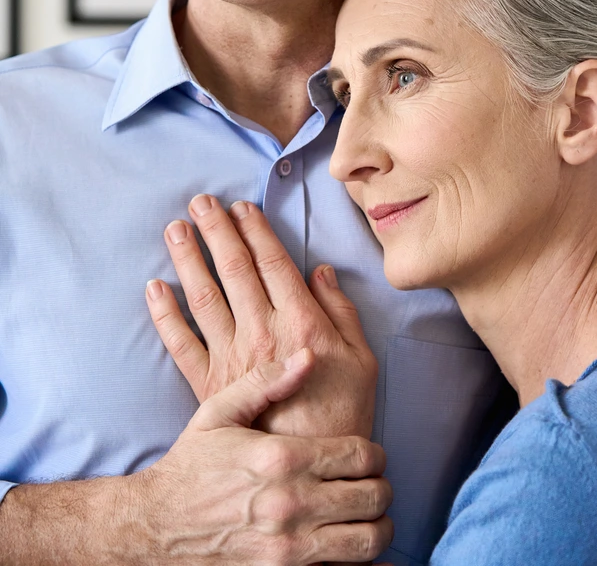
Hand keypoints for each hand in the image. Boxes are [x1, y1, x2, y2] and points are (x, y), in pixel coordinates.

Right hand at [135, 347, 392, 564]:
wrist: (156, 527)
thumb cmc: (191, 466)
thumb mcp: (220, 412)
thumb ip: (267, 380)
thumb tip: (307, 355)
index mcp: (282, 458)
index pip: (360, 455)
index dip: (374, 453)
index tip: (368, 455)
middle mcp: (291, 504)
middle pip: (372, 497)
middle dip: (380, 487)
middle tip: (372, 483)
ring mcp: (288, 547)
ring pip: (366, 540)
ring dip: (376, 526)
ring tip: (366, 515)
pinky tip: (360, 553)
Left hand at [146, 195, 377, 436]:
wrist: (308, 473)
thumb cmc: (343, 416)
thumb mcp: (362, 360)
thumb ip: (341, 311)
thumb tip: (321, 271)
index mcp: (299, 322)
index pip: (271, 263)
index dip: (255, 230)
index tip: (241, 206)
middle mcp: (260, 333)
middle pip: (234, 270)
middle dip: (216, 231)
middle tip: (200, 202)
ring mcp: (230, 359)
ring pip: (203, 297)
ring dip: (187, 259)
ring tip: (175, 230)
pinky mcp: (210, 385)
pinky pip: (181, 343)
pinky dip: (164, 314)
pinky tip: (154, 288)